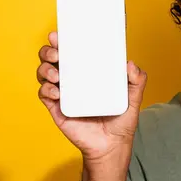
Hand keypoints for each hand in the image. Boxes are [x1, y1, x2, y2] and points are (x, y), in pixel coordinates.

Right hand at [37, 31, 147, 163]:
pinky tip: (57, 92)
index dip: (63, 41)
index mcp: (88, 73)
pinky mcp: (57, 109)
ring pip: (44, 73)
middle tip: (57, 53)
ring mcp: (63, 94)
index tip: (59, 34)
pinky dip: (47, 90)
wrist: (112, 145)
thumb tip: (130, 64)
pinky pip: (44, 95)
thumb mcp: (133, 97)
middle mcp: (73, 80)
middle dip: (49, 51)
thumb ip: (136, 80)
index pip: (73, 52)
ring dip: (45, 69)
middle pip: (52, 59)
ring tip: (56, 74)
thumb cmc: (121, 120)